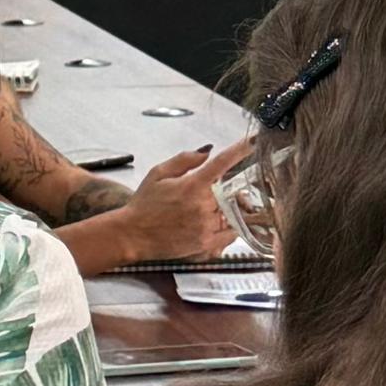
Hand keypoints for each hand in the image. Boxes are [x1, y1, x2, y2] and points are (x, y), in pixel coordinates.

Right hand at [102, 141, 249, 265]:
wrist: (133, 235)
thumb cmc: (144, 204)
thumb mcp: (158, 173)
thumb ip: (185, 160)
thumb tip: (208, 151)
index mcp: (192, 185)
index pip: (222, 163)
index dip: (241, 150)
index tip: (253, 142)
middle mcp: (203, 206)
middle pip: (233, 189)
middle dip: (230, 186)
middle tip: (217, 188)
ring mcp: (207, 226)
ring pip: (234, 211)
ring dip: (230, 206)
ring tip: (211, 207)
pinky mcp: (207, 243)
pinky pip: (232, 232)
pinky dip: (230, 225)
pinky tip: (217, 222)